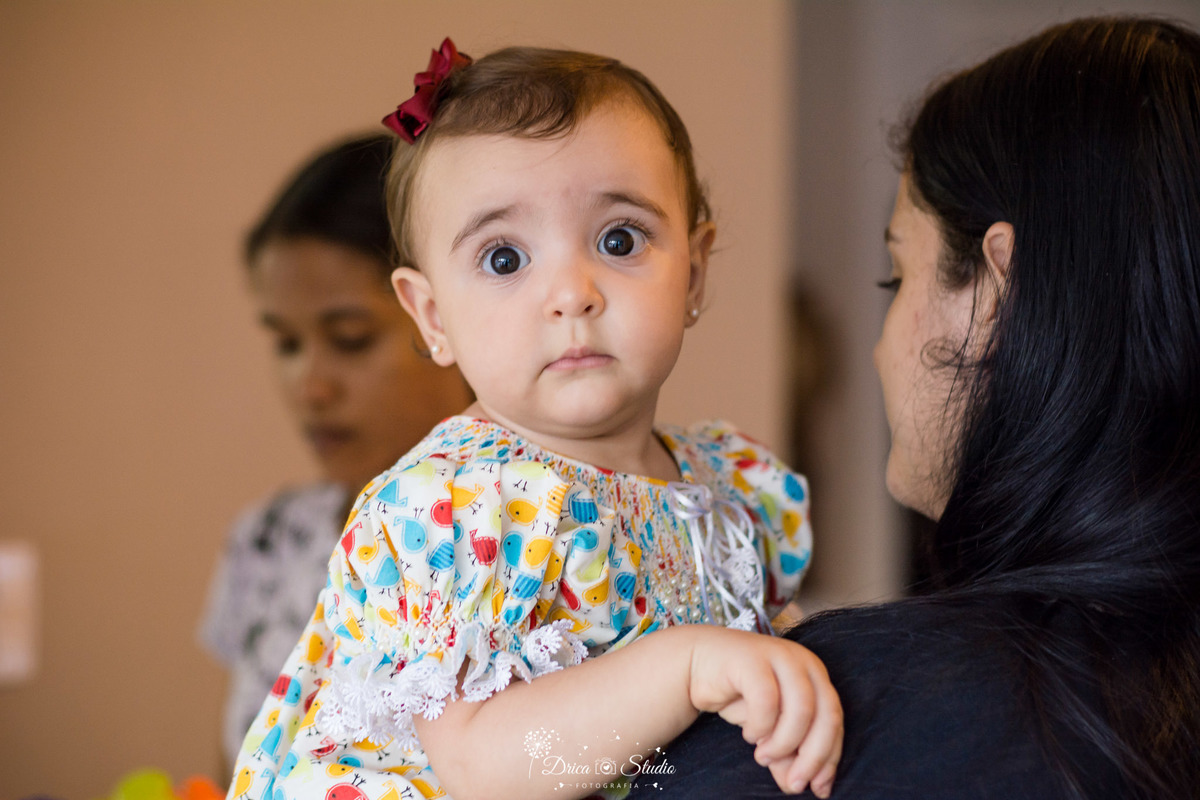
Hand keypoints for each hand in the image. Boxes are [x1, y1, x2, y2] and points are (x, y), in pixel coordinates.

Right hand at [687, 628, 841, 796]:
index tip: (818, 789)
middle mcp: (804, 663)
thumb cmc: (739, 694)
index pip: (835, 722)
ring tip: (762, 757)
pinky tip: (749, 734)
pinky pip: (767, 700)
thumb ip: (785, 755)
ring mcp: (780, 656)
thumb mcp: (769, 731)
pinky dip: (760, 726)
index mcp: (816, 677)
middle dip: (813, 757)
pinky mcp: (753, 658)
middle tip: (794, 783)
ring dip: (784, 744)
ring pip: (801, 710)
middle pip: (826, 715)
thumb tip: (795, 785)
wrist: (699, 663)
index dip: (830, 759)